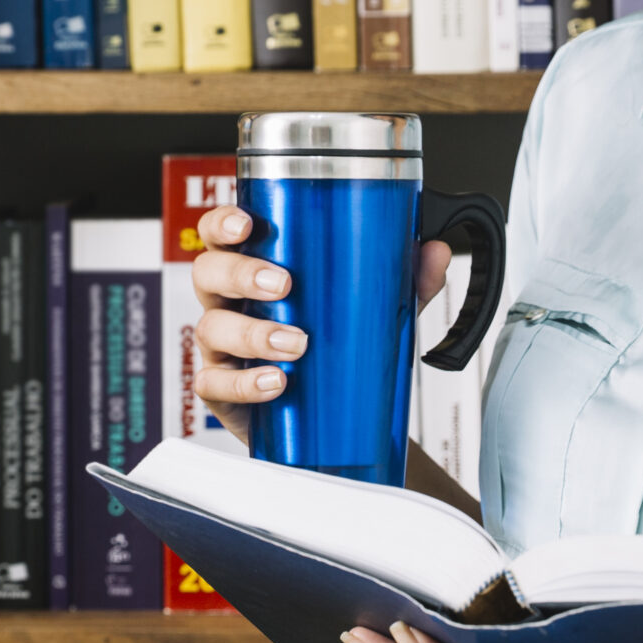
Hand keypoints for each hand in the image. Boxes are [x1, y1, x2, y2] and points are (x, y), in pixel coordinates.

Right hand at [191, 205, 450, 444]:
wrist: (331, 420)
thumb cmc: (333, 347)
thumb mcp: (373, 309)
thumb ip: (404, 280)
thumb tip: (435, 252)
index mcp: (253, 269)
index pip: (221, 234)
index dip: (223, 222)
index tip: (247, 223)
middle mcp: (229, 303)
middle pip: (207, 272)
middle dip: (240, 273)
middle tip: (283, 283)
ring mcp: (222, 349)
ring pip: (212, 328)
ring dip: (252, 333)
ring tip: (295, 343)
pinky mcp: (223, 392)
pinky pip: (216, 384)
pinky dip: (245, 384)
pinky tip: (276, 382)